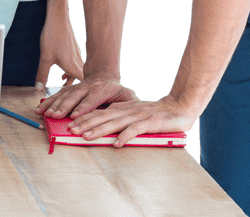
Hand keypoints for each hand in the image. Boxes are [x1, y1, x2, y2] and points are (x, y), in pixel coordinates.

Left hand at [35, 12, 84, 89]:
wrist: (58, 18)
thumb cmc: (52, 37)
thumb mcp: (45, 58)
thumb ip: (42, 74)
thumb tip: (39, 88)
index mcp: (73, 66)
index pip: (83, 85)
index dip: (81, 94)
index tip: (76, 100)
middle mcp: (78, 62)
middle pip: (81, 79)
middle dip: (74, 87)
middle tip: (66, 93)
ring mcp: (78, 55)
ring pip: (78, 70)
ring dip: (71, 77)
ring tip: (62, 80)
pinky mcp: (75, 49)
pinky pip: (76, 63)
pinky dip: (70, 68)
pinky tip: (62, 67)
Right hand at [35, 74, 137, 118]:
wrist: (103, 75)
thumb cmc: (116, 89)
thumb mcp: (127, 93)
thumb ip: (130, 102)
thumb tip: (134, 110)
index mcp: (101, 90)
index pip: (91, 99)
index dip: (82, 107)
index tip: (74, 116)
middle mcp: (86, 88)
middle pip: (74, 97)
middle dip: (64, 107)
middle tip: (56, 116)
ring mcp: (76, 88)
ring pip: (63, 95)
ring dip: (53, 105)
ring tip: (45, 114)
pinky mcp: (69, 90)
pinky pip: (57, 96)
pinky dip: (47, 102)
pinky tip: (40, 109)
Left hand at [66, 94, 198, 145]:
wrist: (180, 106)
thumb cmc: (156, 112)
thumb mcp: (133, 112)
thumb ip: (120, 116)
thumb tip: (102, 123)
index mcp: (122, 108)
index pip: (99, 112)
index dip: (84, 118)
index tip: (70, 124)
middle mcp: (126, 111)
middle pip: (102, 117)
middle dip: (85, 124)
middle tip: (70, 130)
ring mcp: (138, 116)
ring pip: (114, 123)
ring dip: (99, 130)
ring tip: (86, 137)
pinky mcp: (150, 123)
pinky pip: (135, 130)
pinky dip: (125, 136)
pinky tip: (116, 144)